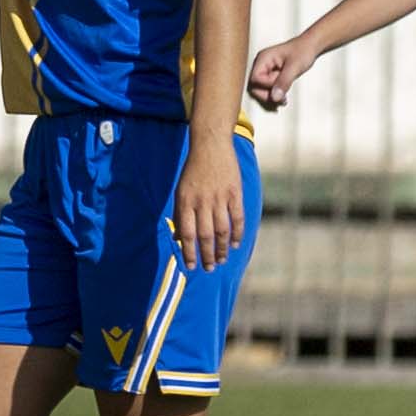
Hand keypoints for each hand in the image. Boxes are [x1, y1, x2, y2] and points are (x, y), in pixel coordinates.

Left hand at [171, 146, 247, 269]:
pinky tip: (235, 244)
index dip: (189, 252)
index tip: (190, 266)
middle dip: (207, 255)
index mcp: (185, 202)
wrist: (210, 146)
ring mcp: (220, 198)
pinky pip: (237, 218)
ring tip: (222, 260)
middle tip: (210, 268)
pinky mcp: (234, 193)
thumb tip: (179, 238)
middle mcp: (202, 201)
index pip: (187, 234)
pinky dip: (237, 233)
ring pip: (222, 230)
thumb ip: (180, 214)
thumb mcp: (181, 191)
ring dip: (222, 248)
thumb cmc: (193, 171)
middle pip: (205, 235)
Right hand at [246, 36, 319, 111]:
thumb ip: (284, 82)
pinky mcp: (271, 75)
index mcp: (263, 58)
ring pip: (260, 89)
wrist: (310, 46)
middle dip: (268, 94)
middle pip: (254, 86)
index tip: (280, 84)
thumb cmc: (303, 50)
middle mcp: (261, 64)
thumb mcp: (295, 67)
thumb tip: (274, 97)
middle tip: (282, 97)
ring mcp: (265, 70)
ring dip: (272, 96)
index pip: (255, 79)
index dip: (267, 85)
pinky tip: (283, 96)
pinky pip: (267, 88)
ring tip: (284, 98)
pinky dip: (275, 94)